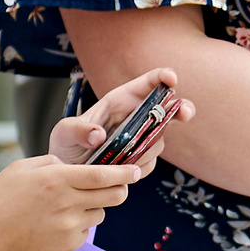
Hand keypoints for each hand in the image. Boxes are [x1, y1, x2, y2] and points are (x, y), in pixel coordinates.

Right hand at [0, 154, 146, 250]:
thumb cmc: (1, 201)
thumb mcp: (21, 169)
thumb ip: (51, 163)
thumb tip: (70, 165)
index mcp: (57, 180)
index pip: (102, 175)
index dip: (123, 173)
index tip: (136, 170)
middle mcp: (68, 203)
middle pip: (112, 196)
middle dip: (121, 189)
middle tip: (119, 185)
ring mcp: (70, 227)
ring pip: (100, 214)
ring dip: (94, 207)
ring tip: (69, 206)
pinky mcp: (69, 245)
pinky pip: (86, 231)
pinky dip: (80, 225)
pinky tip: (57, 223)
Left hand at [49, 67, 194, 171]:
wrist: (67, 173)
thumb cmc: (65, 145)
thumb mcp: (64, 132)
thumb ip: (78, 130)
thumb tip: (98, 136)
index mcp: (119, 101)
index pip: (147, 83)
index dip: (163, 77)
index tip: (171, 79)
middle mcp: (136, 118)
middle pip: (168, 109)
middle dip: (181, 109)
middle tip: (185, 113)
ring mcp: (142, 139)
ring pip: (158, 141)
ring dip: (146, 150)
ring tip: (119, 159)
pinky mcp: (141, 160)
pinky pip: (149, 163)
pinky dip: (138, 168)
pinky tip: (121, 171)